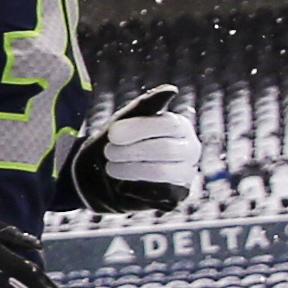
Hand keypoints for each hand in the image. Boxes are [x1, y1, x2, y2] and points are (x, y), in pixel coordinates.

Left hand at [63, 83, 200, 214]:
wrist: (98, 175)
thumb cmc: (115, 142)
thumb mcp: (125, 119)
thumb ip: (147, 105)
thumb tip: (172, 90)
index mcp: (180, 127)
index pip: (169, 125)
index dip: (139, 129)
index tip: (112, 134)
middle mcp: (189, 150)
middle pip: (166, 149)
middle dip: (132, 151)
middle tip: (109, 152)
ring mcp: (185, 175)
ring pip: (163, 172)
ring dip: (131, 169)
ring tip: (111, 167)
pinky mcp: (175, 197)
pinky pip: (160, 194)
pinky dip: (135, 189)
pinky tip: (122, 184)